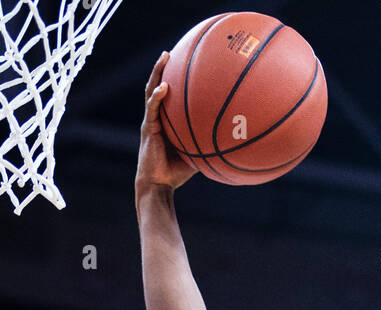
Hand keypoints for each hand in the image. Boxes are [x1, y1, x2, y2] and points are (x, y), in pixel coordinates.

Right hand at [135, 52, 196, 193]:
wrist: (158, 185)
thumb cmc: (177, 173)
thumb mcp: (197, 155)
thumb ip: (208, 144)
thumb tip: (233, 140)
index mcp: (165, 122)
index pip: (167, 97)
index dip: (171, 80)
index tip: (180, 64)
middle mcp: (156, 118)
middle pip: (157, 87)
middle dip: (162, 69)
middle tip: (170, 52)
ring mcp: (151, 122)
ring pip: (151, 91)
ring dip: (157, 73)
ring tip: (165, 57)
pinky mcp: (148, 129)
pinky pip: (152, 109)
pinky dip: (157, 97)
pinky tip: (164, 87)